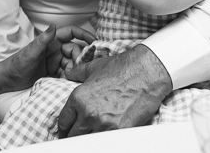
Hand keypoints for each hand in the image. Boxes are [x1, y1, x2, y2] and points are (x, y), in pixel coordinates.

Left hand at [1, 24, 95, 88]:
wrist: (6, 80)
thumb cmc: (16, 64)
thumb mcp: (30, 52)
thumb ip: (43, 39)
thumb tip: (54, 25)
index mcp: (51, 41)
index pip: (71, 33)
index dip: (84, 34)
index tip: (95, 41)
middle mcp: (55, 50)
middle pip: (75, 51)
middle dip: (79, 59)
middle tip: (78, 70)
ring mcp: (55, 62)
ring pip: (72, 64)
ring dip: (75, 71)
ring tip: (71, 78)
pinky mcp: (53, 73)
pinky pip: (67, 74)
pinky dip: (69, 78)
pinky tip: (68, 83)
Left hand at [57, 45, 172, 136]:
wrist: (146, 72)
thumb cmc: (122, 68)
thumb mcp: (94, 67)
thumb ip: (77, 72)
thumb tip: (68, 73)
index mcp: (79, 98)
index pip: (64, 121)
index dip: (64, 127)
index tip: (66, 130)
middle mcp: (88, 113)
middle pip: (73, 135)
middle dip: (73, 135)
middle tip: (76, 136)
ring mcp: (104, 124)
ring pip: (88, 141)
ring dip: (88, 139)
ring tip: (90, 136)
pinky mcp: (120, 131)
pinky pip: (105, 142)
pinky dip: (103, 141)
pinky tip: (103, 138)